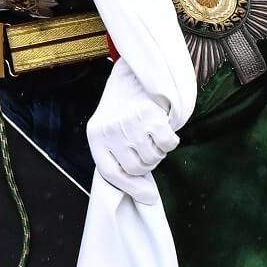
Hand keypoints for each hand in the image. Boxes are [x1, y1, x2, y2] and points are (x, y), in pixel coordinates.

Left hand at [86, 56, 178, 204]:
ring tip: (151, 132)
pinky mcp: (150, 116)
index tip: (148, 196)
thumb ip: (119, 155)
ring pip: (153, 158)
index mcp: (96, 134)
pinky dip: (170, 139)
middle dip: (147, 162)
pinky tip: (162, 125)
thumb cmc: (123, 104)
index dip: (130, 188)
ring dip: (158, 150)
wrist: (135, 70)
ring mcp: (130, 123)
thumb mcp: (110, 126)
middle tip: (147, 145)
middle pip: (135, 168)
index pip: (111, 173)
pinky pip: (167, 144)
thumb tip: (146, 195)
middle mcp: (110, 130)